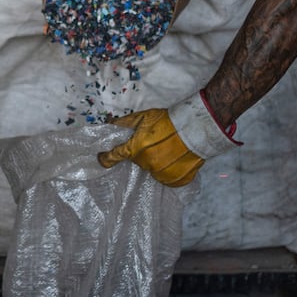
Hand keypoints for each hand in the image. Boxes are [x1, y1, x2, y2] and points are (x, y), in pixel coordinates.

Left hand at [97, 92, 239, 187]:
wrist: (196, 127)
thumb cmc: (168, 120)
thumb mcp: (144, 117)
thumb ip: (124, 123)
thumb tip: (108, 123)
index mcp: (136, 149)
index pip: (114, 157)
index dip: (105, 158)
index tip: (101, 158)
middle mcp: (148, 164)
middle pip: (138, 162)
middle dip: (143, 153)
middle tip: (155, 142)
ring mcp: (162, 174)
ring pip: (153, 170)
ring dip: (156, 162)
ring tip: (168, 150)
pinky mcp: (176, 180)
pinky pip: (167, 178)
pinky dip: (169, 170)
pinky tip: (175, 159)